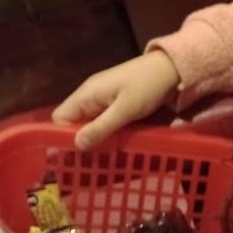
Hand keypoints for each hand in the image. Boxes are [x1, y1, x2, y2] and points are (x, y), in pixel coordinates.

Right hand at [52, 51, 179, 149]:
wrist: (172, 67)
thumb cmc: (148, 85)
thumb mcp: (125, 109)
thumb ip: (101, 127)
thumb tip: (76, 145)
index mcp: (87, 93)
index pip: (60, 118)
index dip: (62, 137)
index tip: (71, 158)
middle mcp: (91, 94)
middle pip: (73, 122)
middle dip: (79, 142)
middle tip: (86, 164)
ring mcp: (103, 97)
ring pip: (88, 123)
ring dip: (94, 138)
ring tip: (99, 160)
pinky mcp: (116, 101)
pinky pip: (102, 120)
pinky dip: (105, 132)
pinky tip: (112, 146)